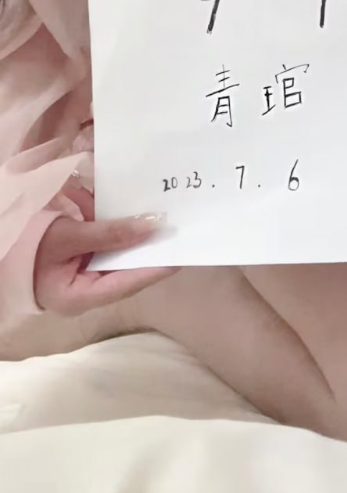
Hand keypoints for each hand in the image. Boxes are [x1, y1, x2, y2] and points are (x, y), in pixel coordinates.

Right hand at [35, 203, 177, 314]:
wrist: (0, 241)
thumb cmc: (28, 249)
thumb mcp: (67, 236)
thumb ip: (108, 232)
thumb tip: (151, 226)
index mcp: (82, 296)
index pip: (129, 282)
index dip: (156, 266)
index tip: (182, 252)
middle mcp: (88, 288)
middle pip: (126, 265)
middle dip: (145, 242)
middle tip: (173, 223)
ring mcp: (85, 272)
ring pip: (116, 248)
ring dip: (120, 223)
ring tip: (138, 202)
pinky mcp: (81, 256)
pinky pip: (100, 236)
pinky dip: (98, 214)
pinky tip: (89, 196)